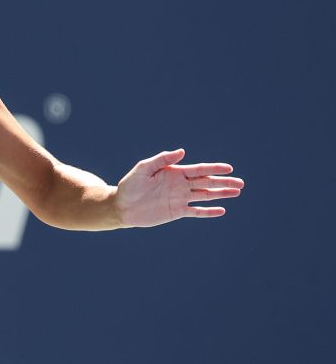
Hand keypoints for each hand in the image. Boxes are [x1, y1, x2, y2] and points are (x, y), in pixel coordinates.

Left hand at [116, 149, 243, 227]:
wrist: (122, 206)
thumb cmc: (131, 185)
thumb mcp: (144, 168)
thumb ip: (162, 159)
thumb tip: (182, 151)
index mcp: (175, 172)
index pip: (199, 169)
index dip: (214, 168)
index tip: (229, 168)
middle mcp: (180, 185)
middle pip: (207, 182)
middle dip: (224, 182)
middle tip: (241, 183)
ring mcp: (180, 199)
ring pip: (205, 196)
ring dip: (221, 194)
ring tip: (237, 192)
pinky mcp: (176, 212)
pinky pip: (196, 212)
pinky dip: (208, 212)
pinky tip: (221, 210)